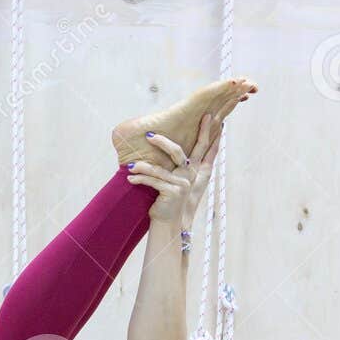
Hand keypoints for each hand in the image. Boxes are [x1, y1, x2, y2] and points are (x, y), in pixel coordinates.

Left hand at [126, 111, 222, 229]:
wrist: (169, 223)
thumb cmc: (169, 201)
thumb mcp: (176, 183)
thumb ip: (176, 168)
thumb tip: (171, 153)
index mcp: (193, 170)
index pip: (202, 147)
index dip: (207, 132)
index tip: (209, 116)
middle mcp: (189, 175)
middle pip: (177, 152)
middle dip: (164, 142)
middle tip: (150, 135)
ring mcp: (181, 184)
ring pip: (158, 169)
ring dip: (142, 166)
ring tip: (130, 166)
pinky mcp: (171, 192)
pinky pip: (151, 181)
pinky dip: (139, 179)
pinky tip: (130, 179)